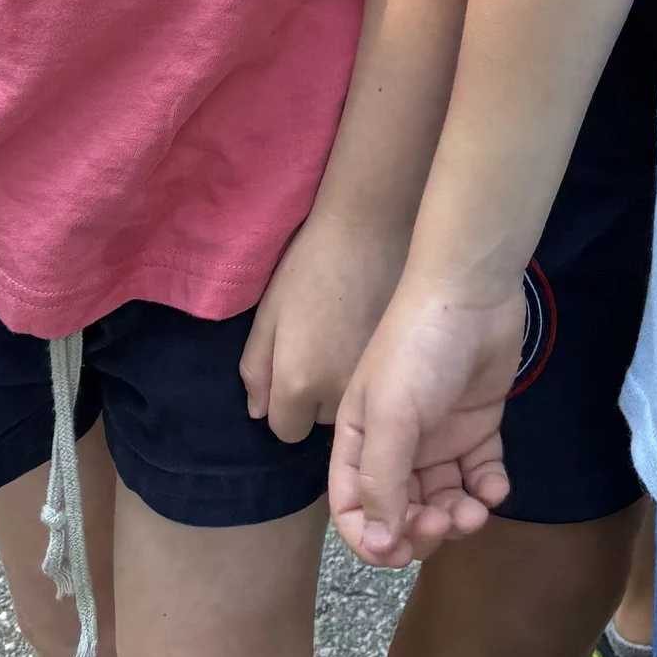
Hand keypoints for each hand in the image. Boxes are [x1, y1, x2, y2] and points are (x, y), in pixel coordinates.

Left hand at [241, 206, 410, 445]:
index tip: (293, 366)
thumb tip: (259, 412)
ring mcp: (374, 380)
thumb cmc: (310, 263)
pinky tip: (369, 335)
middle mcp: (338, 394)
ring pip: (350, 406)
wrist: (371, 227)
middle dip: (316, 395)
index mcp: (299, 383)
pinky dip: (370, 370)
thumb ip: (256, 369)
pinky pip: (378, 386)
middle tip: (322, 346)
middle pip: (320, 420)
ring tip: (347, 340)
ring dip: (344, 386)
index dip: (285, 402)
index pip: (286, 430)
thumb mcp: (269, 313)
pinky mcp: (400, 361)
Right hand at [327, 274, 528, 565]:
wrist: (472, 293)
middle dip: (421, 530)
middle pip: (401, 510)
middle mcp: (397, 444)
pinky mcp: (476, 427)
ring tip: (475, 511)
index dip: (371, 538)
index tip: (398, 552)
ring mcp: (438, 436)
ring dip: (457, 516)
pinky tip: (494, 488)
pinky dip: (487, 491)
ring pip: (442, 499)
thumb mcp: (390, 417)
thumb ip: (380, 480)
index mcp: (360, 440)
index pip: (354, 506)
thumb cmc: (417, 349)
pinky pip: (478, 475)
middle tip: (444, 524)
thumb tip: (377, 544)